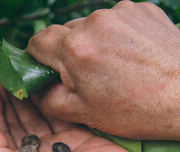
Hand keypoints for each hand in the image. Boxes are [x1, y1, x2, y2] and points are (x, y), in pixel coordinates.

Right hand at [26, 1, 179, 140]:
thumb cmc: (137, 110)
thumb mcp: (84, 113)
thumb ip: (49, 99)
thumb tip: (38, 88)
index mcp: (75, 49)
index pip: (38, 42)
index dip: (39, 57)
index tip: (48, 68)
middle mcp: (95, 22)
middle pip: (65, 33)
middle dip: (68, 52)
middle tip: (88, 75)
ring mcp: (121, 12)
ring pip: (90, 26)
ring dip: (93, 42)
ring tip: (114, 65)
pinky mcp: (141, 9)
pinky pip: (115, 20)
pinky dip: (115, 35)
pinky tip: (131, 54)